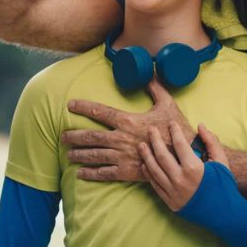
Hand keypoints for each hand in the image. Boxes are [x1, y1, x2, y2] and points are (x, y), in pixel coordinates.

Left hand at [63, 78, 194, 181]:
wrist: (183, 156)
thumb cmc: (175, 129)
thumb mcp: (167, 104)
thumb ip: (156, 88)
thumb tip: (150, 72)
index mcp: (128, 121)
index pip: (100, 111)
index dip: (83, 107)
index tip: (70, 105)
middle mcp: (120, 138)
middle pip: (90, 136)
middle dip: (74, 136)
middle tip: (63, 136)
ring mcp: (121, 156)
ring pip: (93, 155)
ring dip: (78, 154)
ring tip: (68, 154)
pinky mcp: (126, 171)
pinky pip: (103, 173)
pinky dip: (90, 173)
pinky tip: (80, 173)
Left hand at [140, 122, 228, 210]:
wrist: (222, 212)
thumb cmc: (223, 185)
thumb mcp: (221, 161)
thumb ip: (211, 141)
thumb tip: (200, 126)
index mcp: (194, 168)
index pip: (180, 144)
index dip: (174, 131)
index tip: (171, 123)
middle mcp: (180, 179)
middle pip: (162, 155)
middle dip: (155, 140)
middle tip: (150, 129)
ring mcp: (173, 191)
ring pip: (154, 170)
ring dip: (146, 156)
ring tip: (141, 145)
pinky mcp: (170, 201)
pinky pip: (155, 185)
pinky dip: (148, 174)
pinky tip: (145, 164)